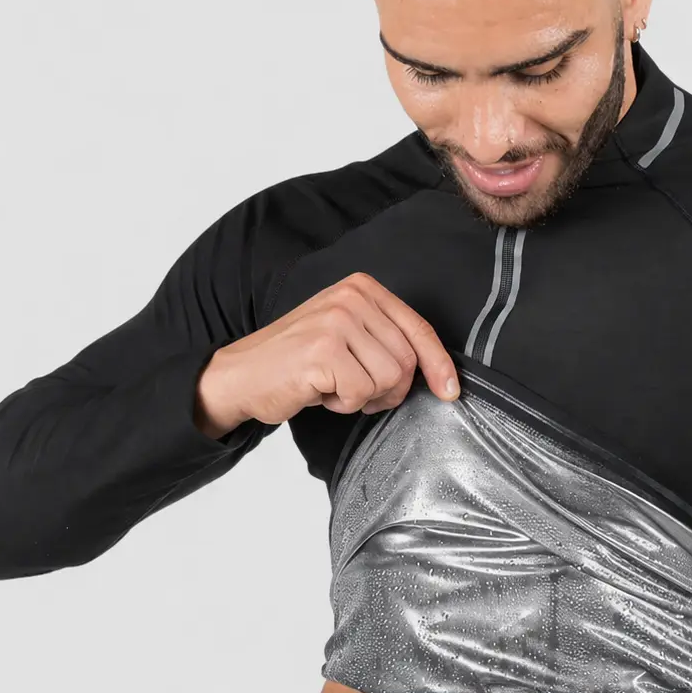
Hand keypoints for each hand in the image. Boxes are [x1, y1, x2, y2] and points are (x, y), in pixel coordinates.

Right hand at [194, 272, 459, 436]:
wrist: (241, 375)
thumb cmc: (298, 362)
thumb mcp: (347, 336)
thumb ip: (386, 340)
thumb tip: (436, 371)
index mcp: (362, 288)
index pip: (418, 328)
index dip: (439, 364)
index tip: (450, 390)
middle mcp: (351, 298)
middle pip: (407, 360)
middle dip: (388, 389)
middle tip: (354, 389)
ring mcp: (337, 322)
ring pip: (389, 379)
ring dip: (364, 396)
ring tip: (333, 385)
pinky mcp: (324, 351)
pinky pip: (362, 393)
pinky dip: (344, 404)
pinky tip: (320, 391)